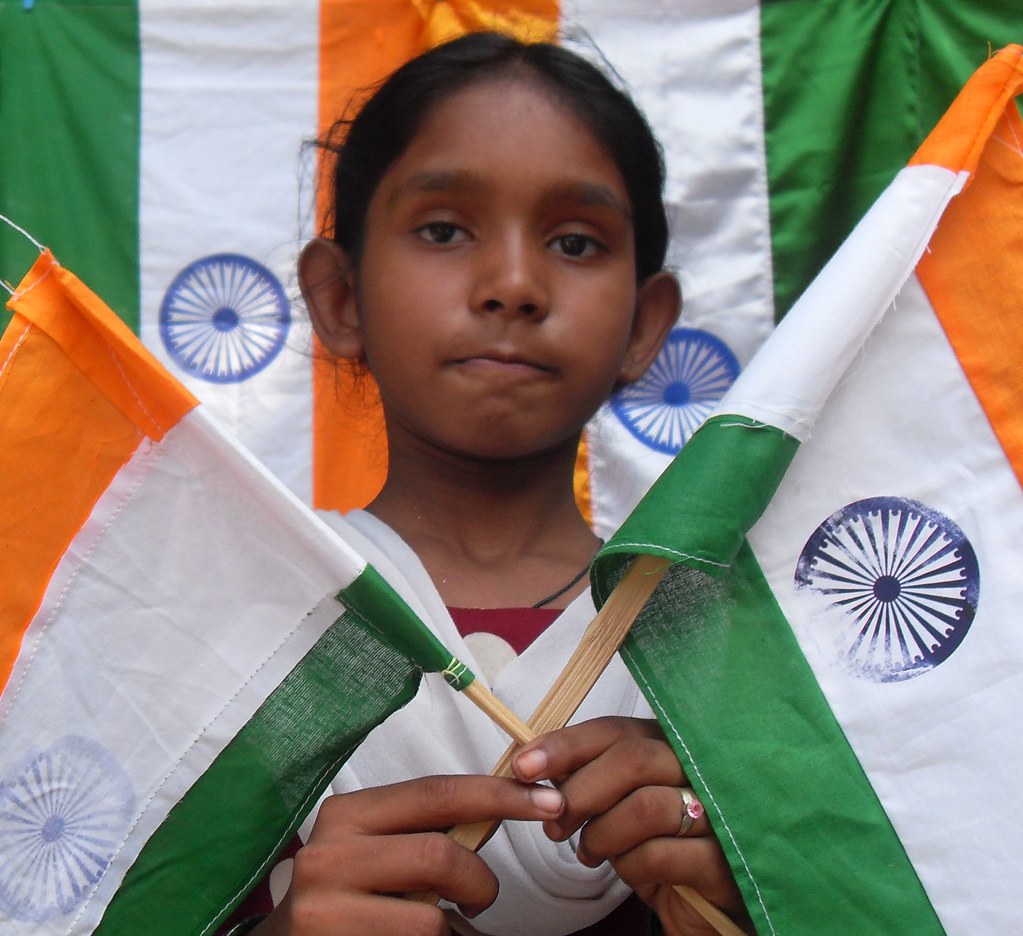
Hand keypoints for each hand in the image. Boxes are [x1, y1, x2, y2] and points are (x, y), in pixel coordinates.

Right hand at [253, 774, 563, 935]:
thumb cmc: (346, 895)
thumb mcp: (374, 849)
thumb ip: (422, 829)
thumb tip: (500, 808)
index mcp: (348, 813)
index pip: (438, 792)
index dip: (500, 795)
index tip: (548, 801)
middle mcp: (330, 853)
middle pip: (440, 854)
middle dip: (480, 880)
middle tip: (481, 899)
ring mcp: (325, 908)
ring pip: (431, 918)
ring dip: (456, 928)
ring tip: (446, 929)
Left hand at [511, 717, 751, 935]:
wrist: (706, 907)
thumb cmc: (656, 845)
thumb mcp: (620, 806)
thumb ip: (589, 778)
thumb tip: (534, 765)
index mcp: (671, 745)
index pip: (615, 730)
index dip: (567, 744)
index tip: (524, 766)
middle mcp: (699, 769)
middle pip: (632, 758)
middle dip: (580, 791)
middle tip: (555, 823)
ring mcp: (718, 813)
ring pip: (645, 806)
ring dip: (602, 834)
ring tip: (590, 852)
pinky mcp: (722, 862)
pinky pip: (659, 855)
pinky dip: (629, 866)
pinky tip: (628, 871)